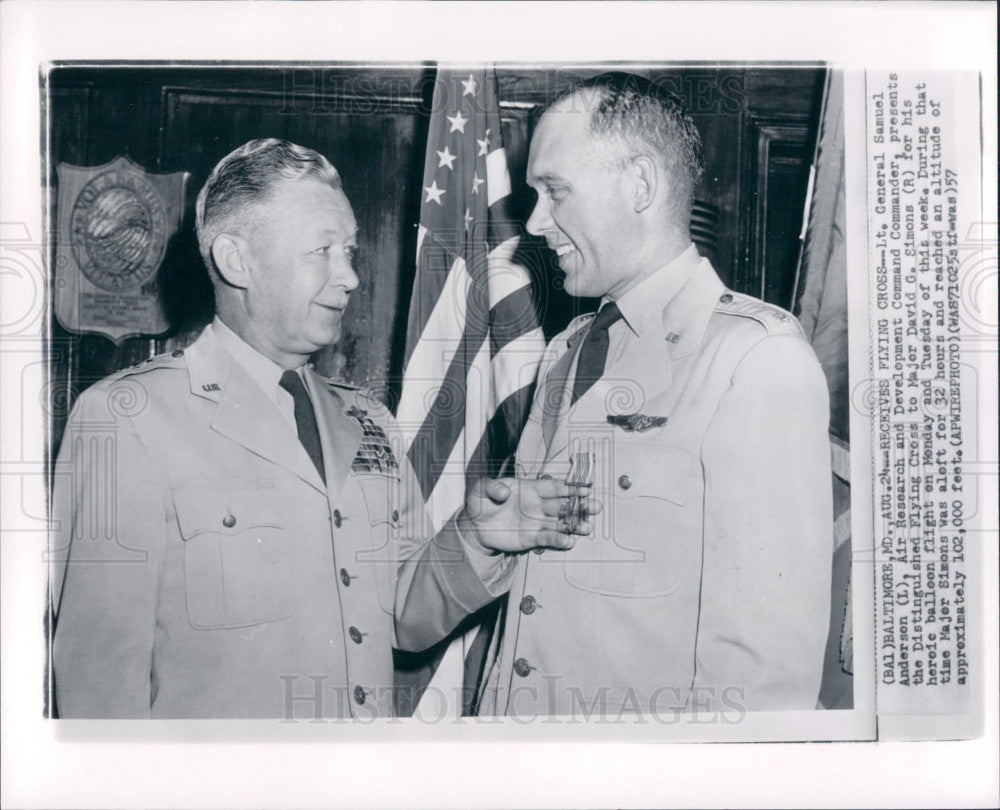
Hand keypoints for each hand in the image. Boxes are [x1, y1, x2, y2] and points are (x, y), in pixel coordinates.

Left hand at [458, 476, 601, 553]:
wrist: (475, 527)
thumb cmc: (480, 503)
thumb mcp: (480, 490)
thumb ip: (491, 488)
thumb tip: (504, 493)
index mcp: (530, 489)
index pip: (553, 487)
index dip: (569, 487)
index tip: (585, 488)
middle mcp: (538, 505)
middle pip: (563, 505)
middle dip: (580, 505)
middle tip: (596, 507)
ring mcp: (536, 522)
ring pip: (559, 523)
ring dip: (574, 525)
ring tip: (588, 528)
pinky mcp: (530, 538)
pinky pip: (547, 539)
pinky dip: (558, 540)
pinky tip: (569, 542)